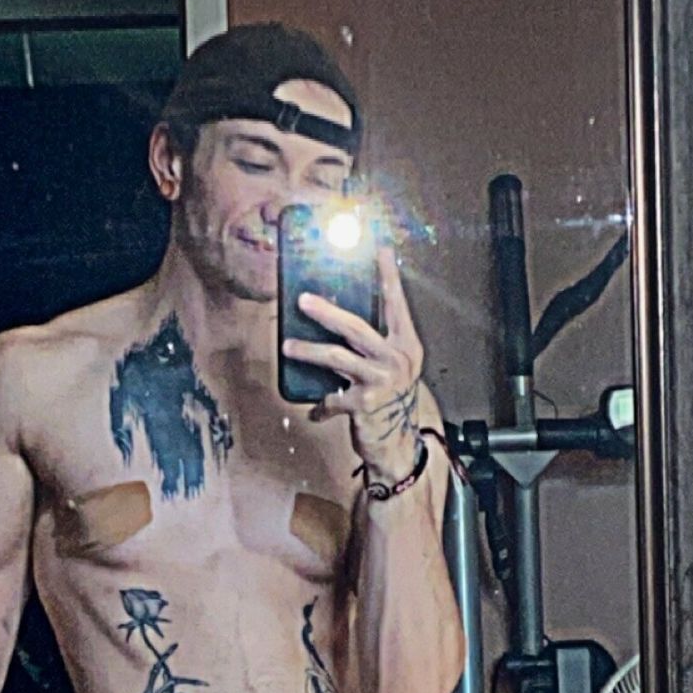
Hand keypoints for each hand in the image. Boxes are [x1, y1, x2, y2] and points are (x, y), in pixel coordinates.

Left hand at [281, 246, 423, 479]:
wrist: (398, 443)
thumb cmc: (389, 398)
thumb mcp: (390, 366)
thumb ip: (372, 343)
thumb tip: (335, 315)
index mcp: (406, 344)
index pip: (396, 305)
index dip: (388, 277)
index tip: (381, 250)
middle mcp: (397, 359)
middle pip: (355, 328)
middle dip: (326, 312)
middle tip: (302, 299)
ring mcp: (381, 381)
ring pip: (336, 357)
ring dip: (307, 351)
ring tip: (287, 346)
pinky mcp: (364, 404)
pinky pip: (331, 398)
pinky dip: (320, 406)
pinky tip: (314, 411)